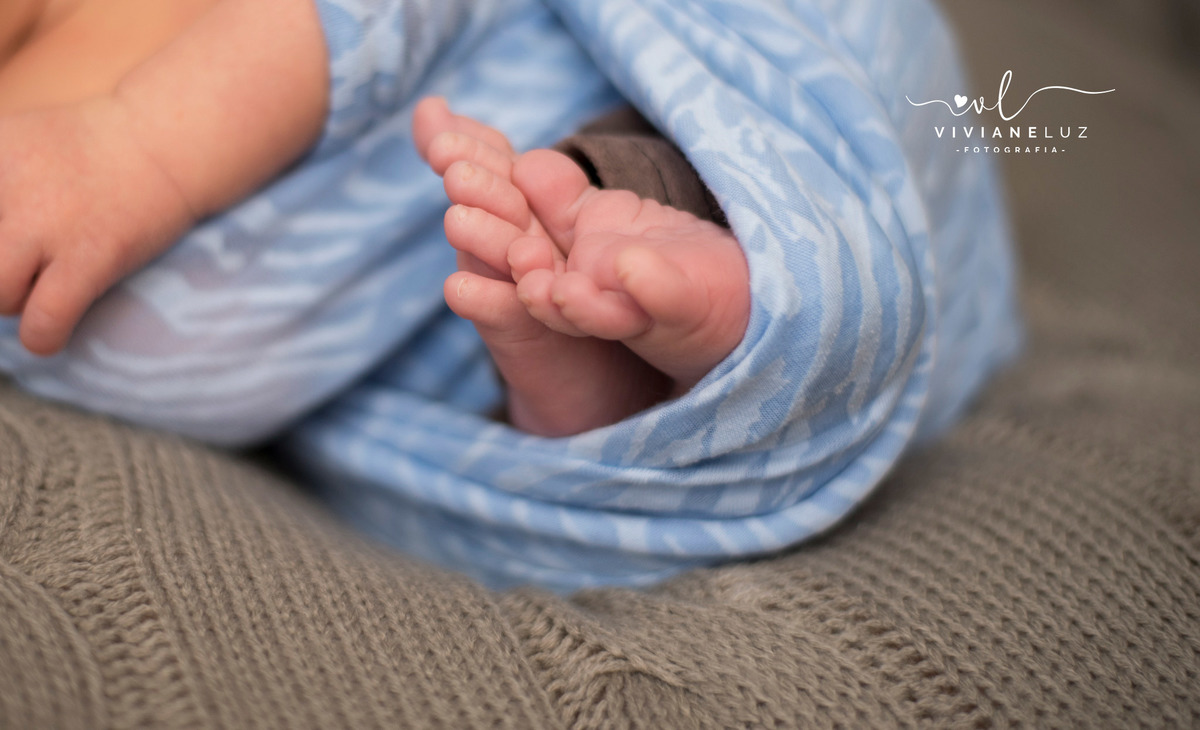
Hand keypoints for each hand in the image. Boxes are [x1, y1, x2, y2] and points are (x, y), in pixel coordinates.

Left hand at [0, 97, 194, 354]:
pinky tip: (48, 332)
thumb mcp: (12, 141)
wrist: (165, 143)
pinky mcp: (90, 256)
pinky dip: (41, 337)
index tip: (8, 245)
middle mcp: (6, 187)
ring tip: (37, 289)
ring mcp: (46, 224)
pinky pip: (44, 320)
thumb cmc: (90, 148)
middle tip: (16, 269)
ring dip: (13, 300)